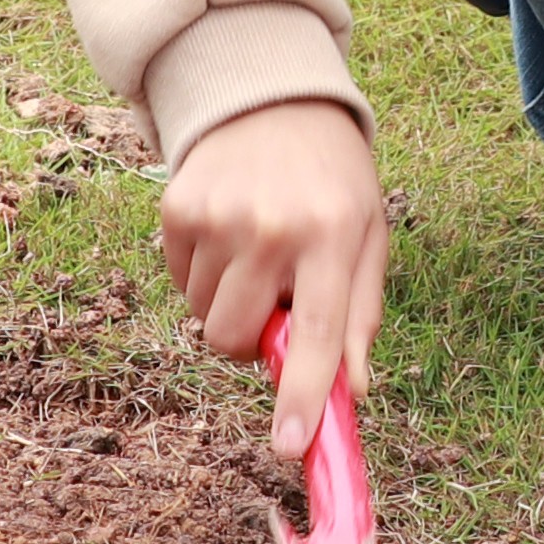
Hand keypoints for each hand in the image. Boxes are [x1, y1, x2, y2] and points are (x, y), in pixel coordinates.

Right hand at [158, 95, 384, 465]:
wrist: (273, 98)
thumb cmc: (332, 180)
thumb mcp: (367, 235)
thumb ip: (359, 316)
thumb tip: (349, 393)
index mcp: (332, 235)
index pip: (317, 334)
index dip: (302, 397)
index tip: (289, 445)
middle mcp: (271, 226)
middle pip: (234, 339)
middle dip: (250, 340)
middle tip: (275, 298)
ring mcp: (217, 215)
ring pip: (203, 316)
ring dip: (228, 303)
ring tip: (255, 252)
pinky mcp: (176, 207)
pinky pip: (179, 283)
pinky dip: (202, 274)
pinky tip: (228, 233)